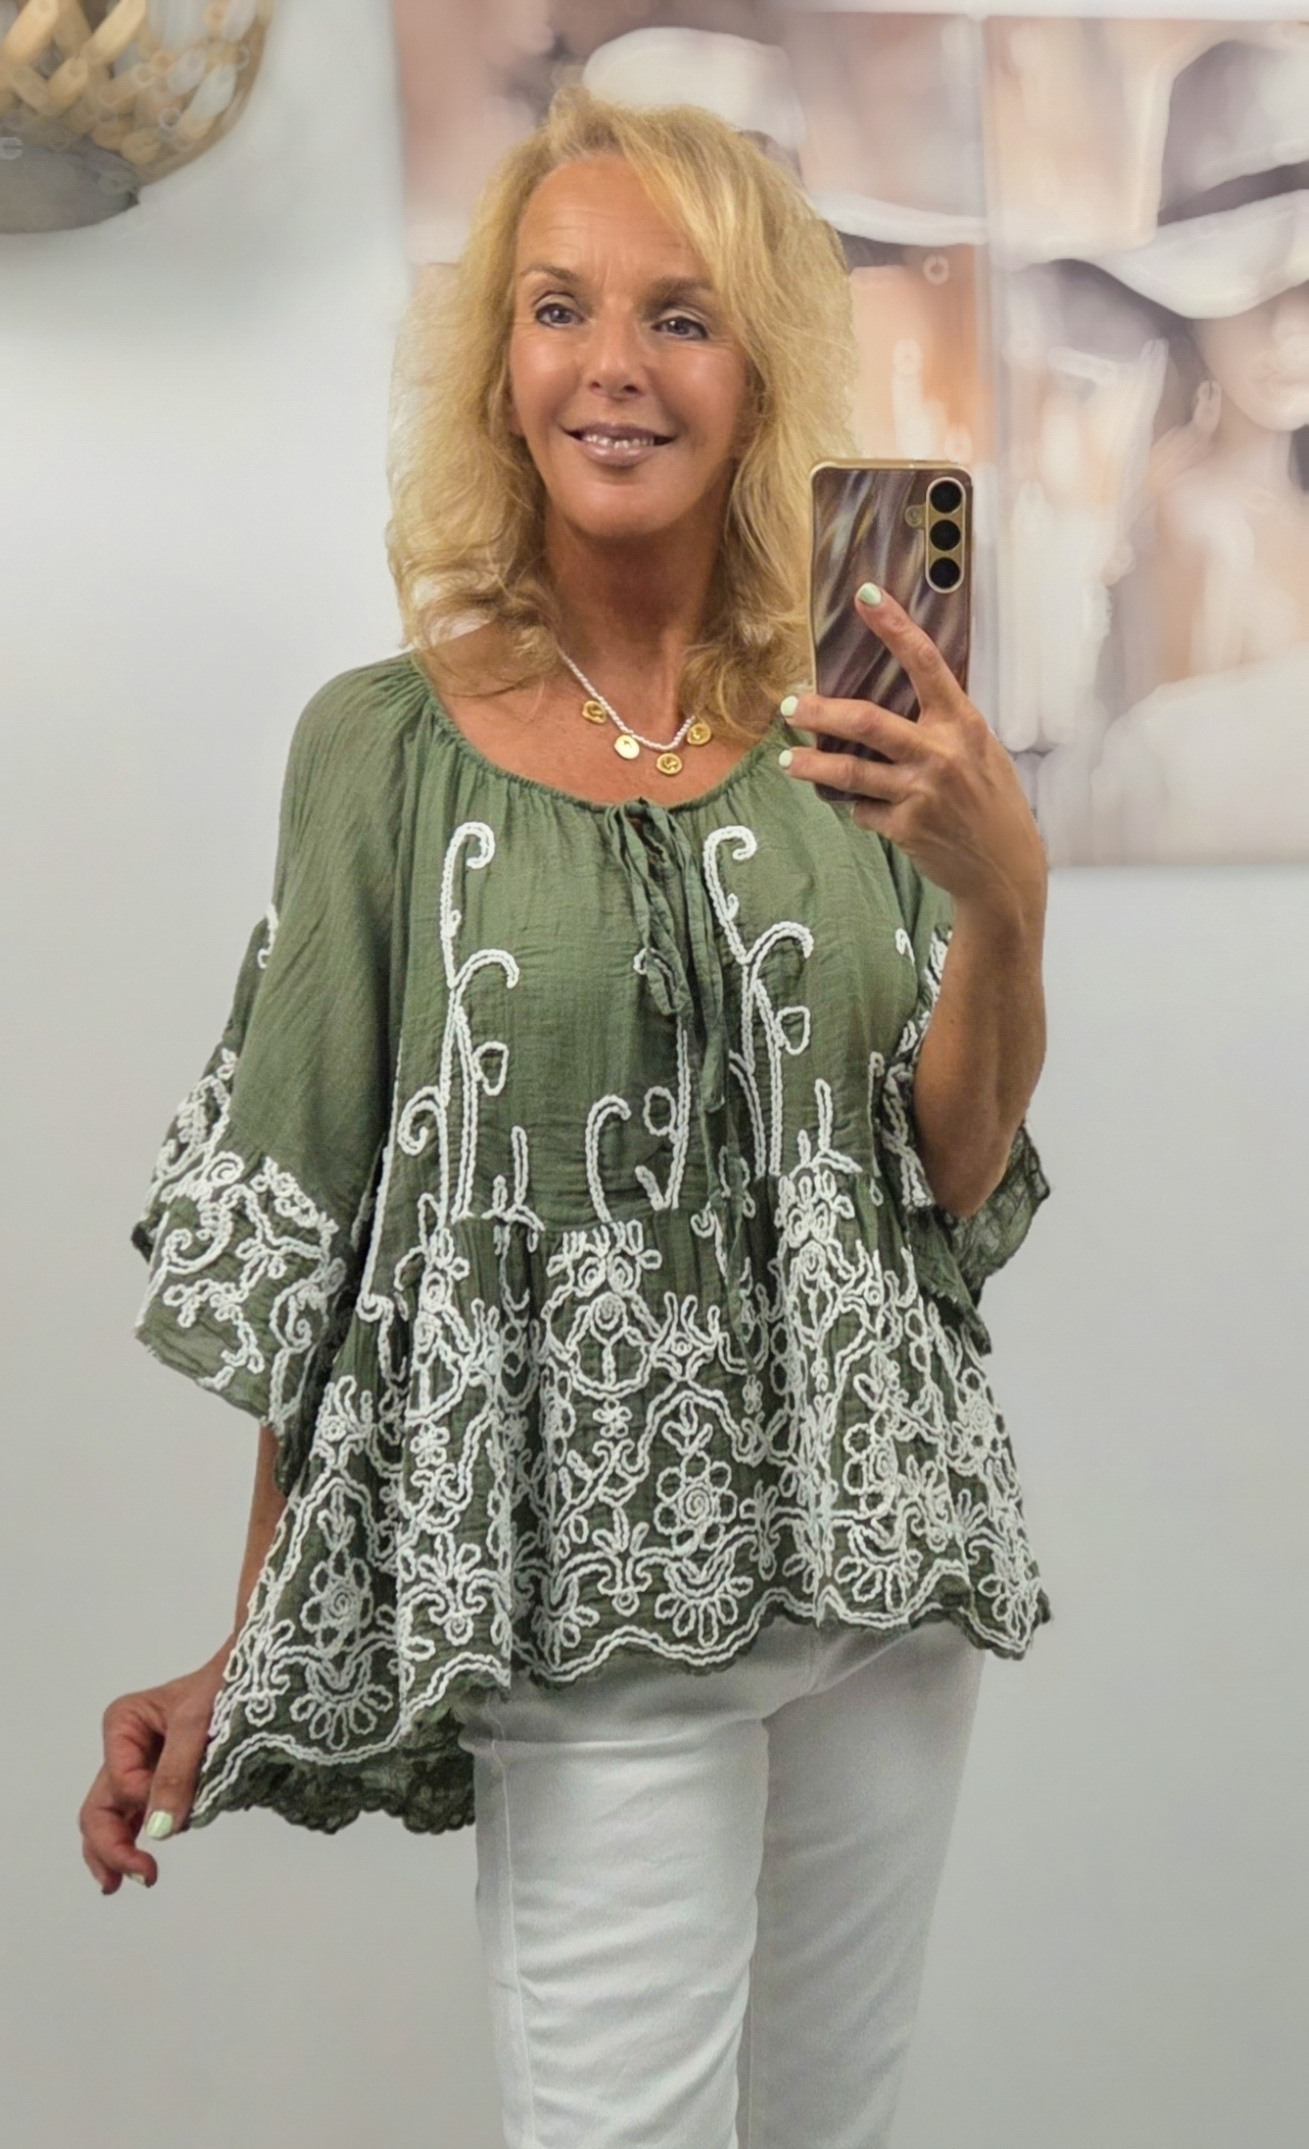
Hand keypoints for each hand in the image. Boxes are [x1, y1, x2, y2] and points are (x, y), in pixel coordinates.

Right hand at [79, 1643, 231, 1893]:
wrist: (257, 1666)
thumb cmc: (225, 1681)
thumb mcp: (198, 1722)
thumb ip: (176, 1772)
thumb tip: (159, 1831)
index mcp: (123, 1725)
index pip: (122, 1781)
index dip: (146, 1799)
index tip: (183, 1802)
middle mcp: (125, 1748)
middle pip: (101, 1806)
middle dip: (110, 1846)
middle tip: (134, 1876)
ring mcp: (141, 1766)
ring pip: (112, 1817)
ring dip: (115, 1851)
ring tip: (128, 1881)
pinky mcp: (162, 1779)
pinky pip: (136, 1815)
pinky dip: (130, 1841)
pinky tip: (134, 1865)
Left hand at [781, 586, 1046, 921]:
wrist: (1004, 868)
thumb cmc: (992, 803)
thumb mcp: (980, 752)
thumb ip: (942, 727)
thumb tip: (890, 702)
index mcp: (963, 724)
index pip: (926, 663)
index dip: (894, 626)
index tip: (867, 596)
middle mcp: (942, 753)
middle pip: (866, 721)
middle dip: (820, 712)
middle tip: (791, 706)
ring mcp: (921, 792)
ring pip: (850, 771)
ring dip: (811, 766)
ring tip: (789, 763)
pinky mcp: (906, 827)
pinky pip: (863, 810)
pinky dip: (858, 807)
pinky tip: (862, 808)